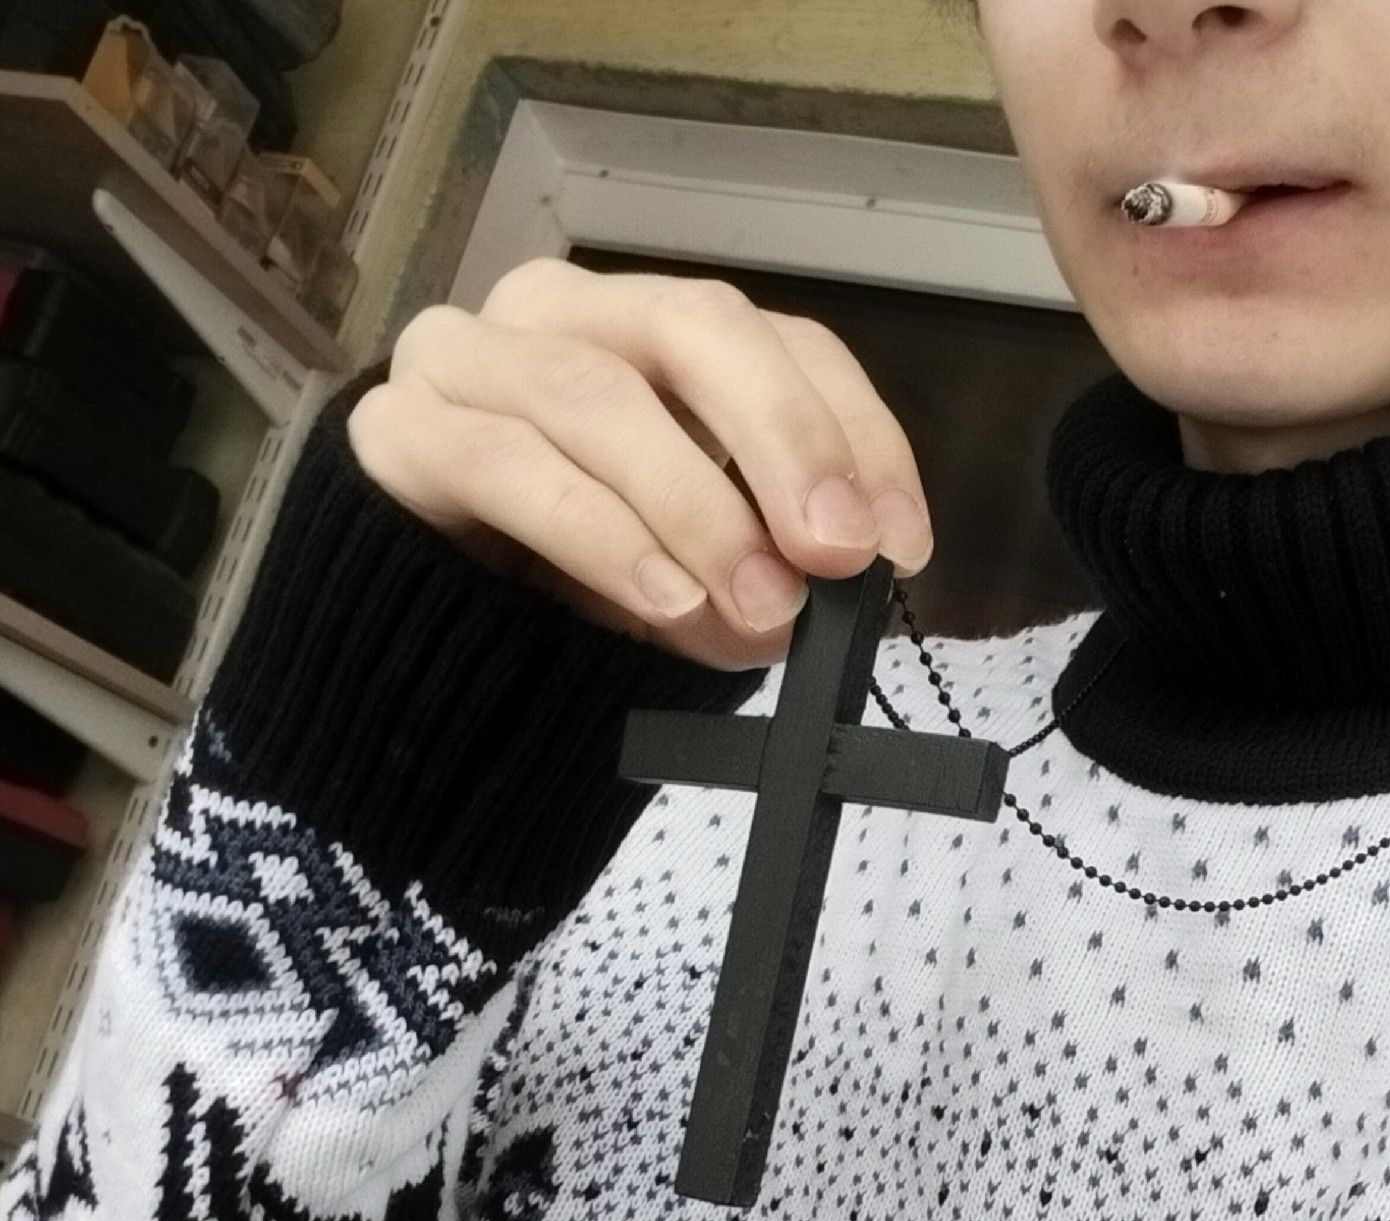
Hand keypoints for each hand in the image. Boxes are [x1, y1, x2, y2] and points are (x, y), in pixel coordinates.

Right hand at [343, 259, 934, 670]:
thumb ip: (762, 572)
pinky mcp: (398, 432)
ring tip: (757, 604)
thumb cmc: (573, 591)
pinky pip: (507, 463)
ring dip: (695, 508)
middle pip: (694, 327)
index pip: (779, 340)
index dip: (854, 435)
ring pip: (598, 397)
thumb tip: (818, 598)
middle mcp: (562, 314)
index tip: (900, 543)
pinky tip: (662, 597)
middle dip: (784, 439)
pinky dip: (600, 533)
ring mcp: (467, 358)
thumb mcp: (701, 583)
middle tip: (835, 551)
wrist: (419, 644)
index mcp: (654, 332)